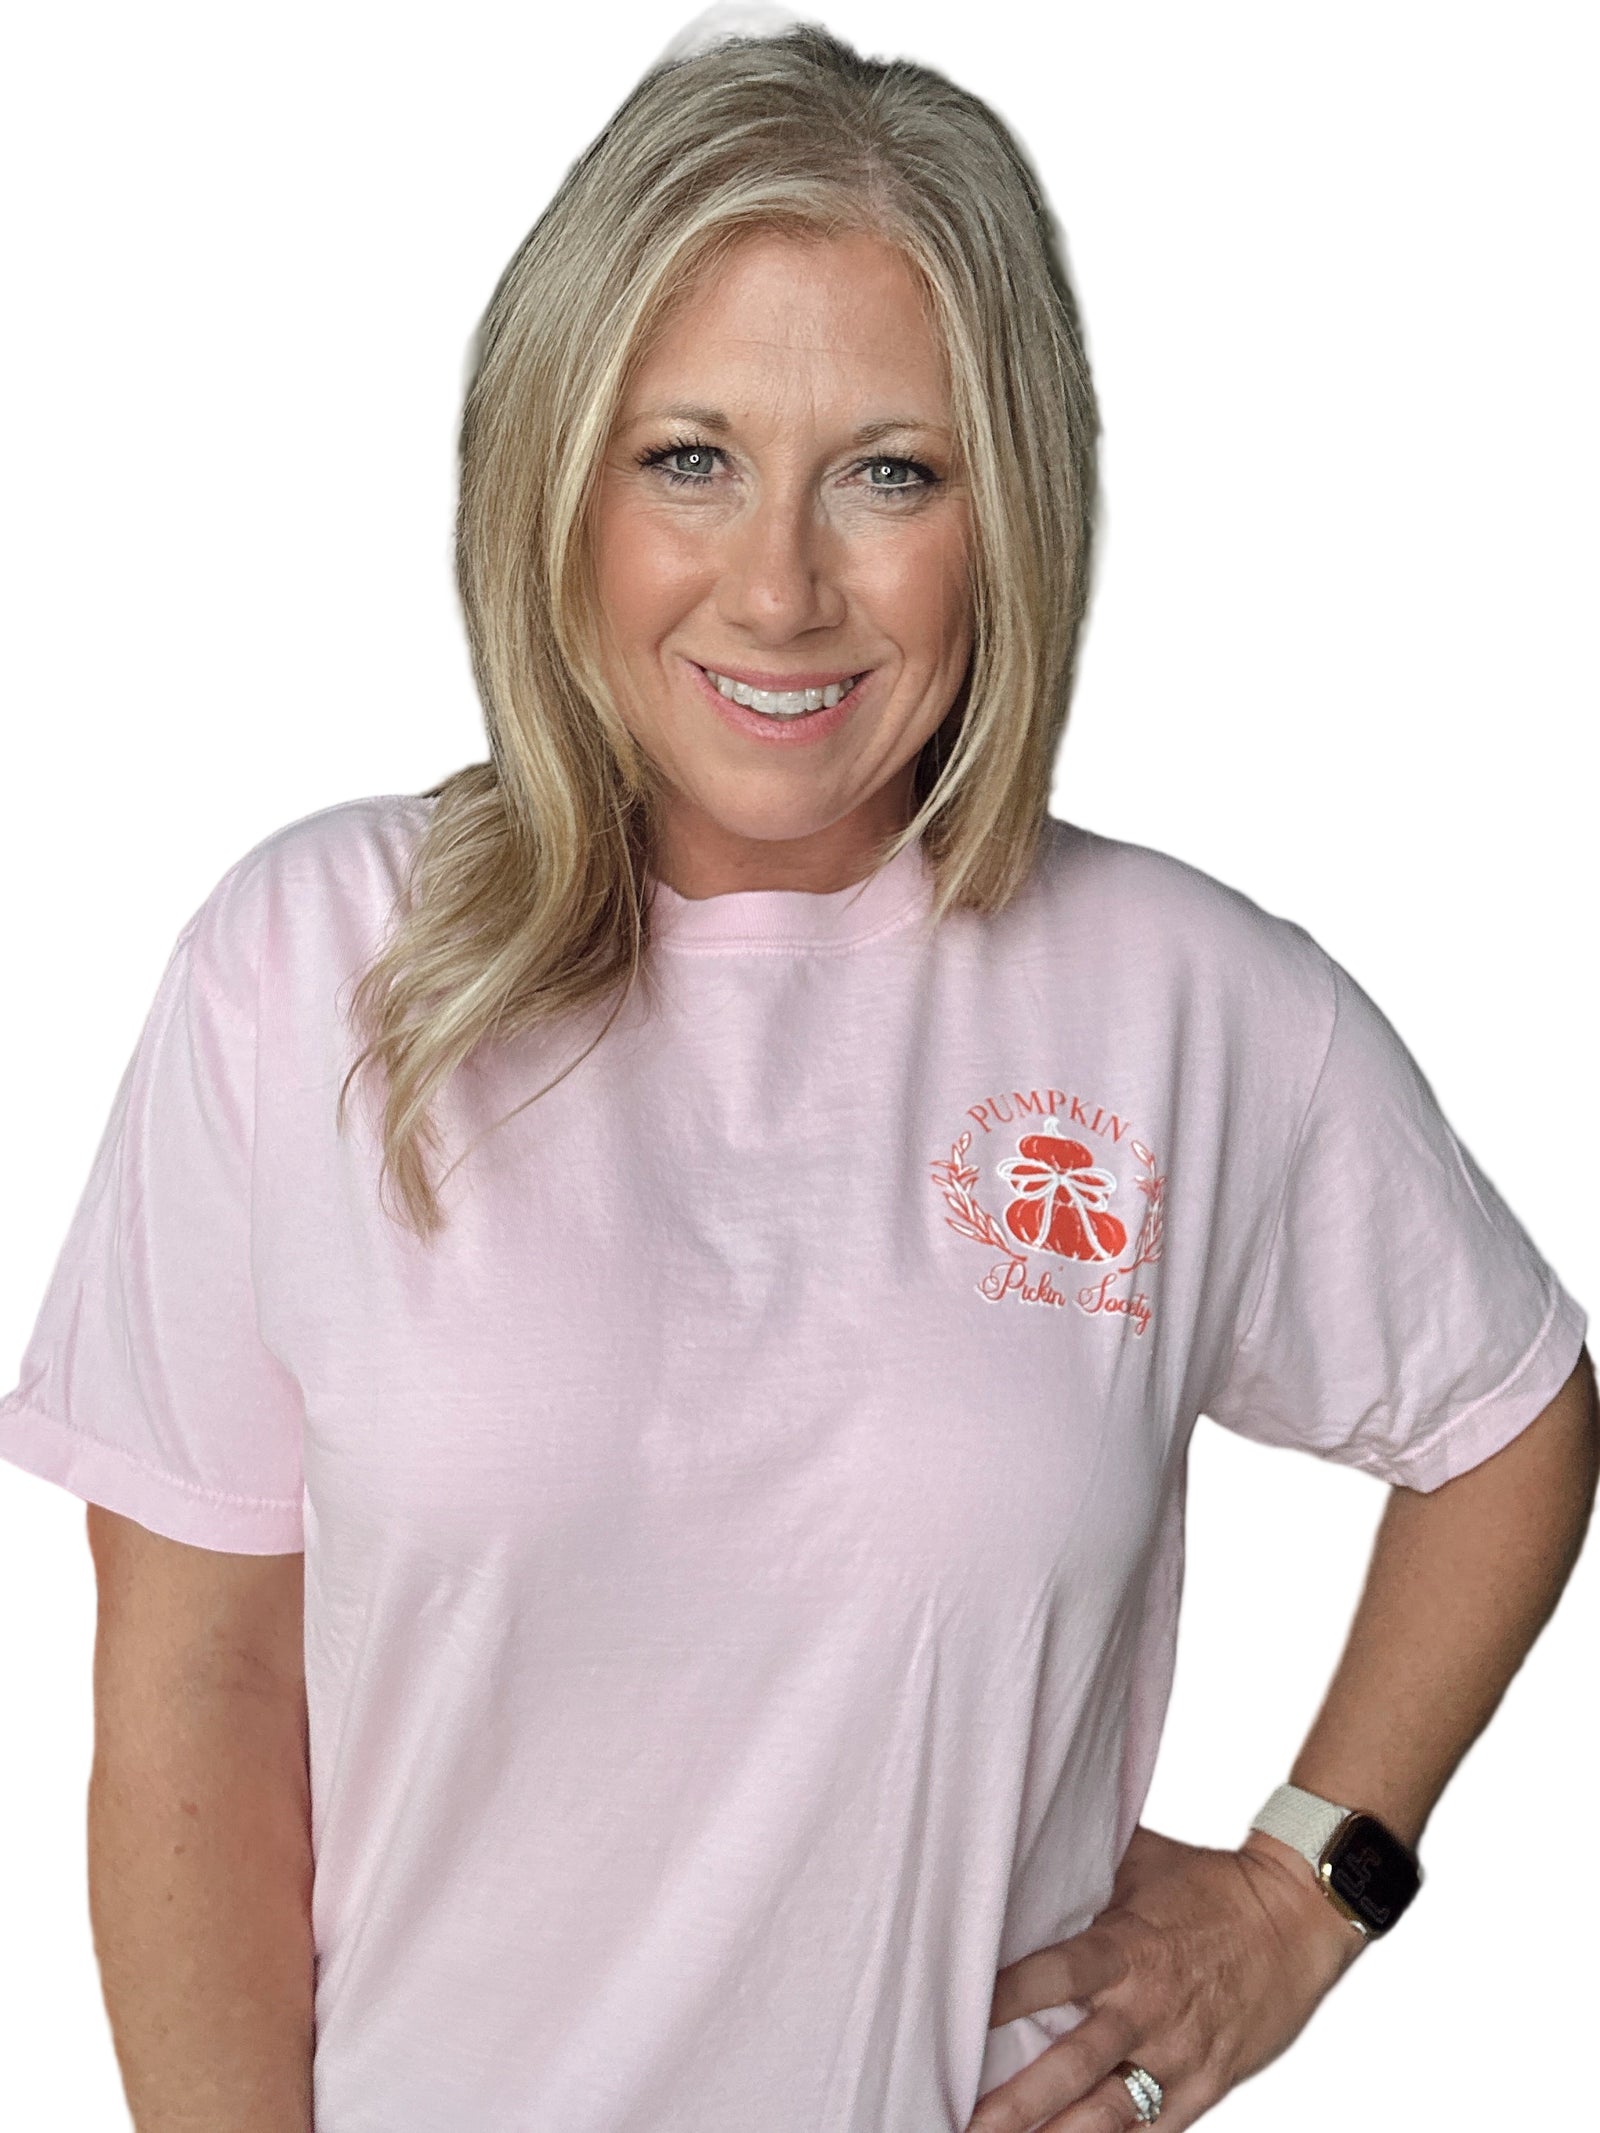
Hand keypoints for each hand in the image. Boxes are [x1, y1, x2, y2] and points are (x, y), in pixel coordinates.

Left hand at [964, 1823, 1367, 2131]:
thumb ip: (1083, 1866)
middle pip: (1072, 2064)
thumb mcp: (1141, 1861)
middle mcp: (1148, 2009)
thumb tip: (1020, 1839)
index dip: (1007, 1996)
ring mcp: (1177, 2056)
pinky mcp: (1204, 2086)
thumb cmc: (1209, 1884)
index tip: (957, 2016)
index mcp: (1128, 1947)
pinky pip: (1154, 2132)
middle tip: (963, 2122)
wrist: (1297, 1918)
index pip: (1056, 1975)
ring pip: (1108, 2115)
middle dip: (1015, 2102)